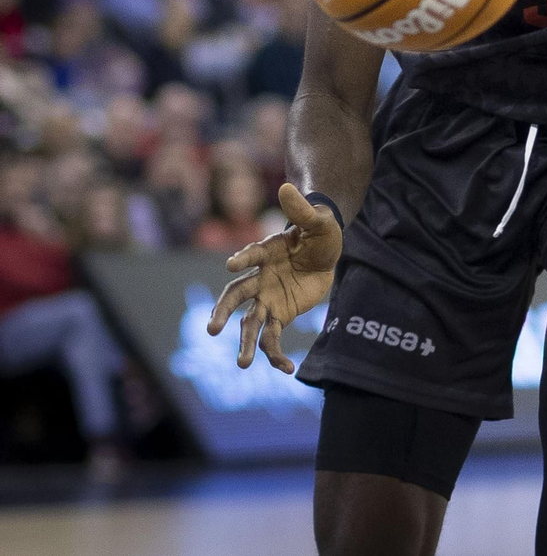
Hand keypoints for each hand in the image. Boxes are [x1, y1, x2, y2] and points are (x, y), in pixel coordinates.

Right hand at [205, 184, 341, 373]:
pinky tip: (286, 369)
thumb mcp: (318, 221)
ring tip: (243, 364)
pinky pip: (273, 337)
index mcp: (266, 251)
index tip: (233, 266)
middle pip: (236, 296)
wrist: (325, 250)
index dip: (243, 258)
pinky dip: (276, 354)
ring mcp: (267, 297)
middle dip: (224, 312)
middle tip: (213, 329)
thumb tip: (288, 186)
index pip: (251, 255)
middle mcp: (260, 277)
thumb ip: (302, 209)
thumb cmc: (320, 231)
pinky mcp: (280, 313)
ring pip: (249, 322)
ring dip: (244, 342)